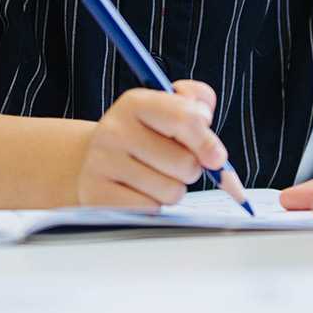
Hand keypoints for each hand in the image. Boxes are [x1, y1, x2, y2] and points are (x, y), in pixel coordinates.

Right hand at [76, 80, 227, 208]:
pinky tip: (138, 191)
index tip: (217, 158)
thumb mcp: (167, 106)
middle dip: (191, 168)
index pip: (185, 119)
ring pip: (172, 191)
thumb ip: (197, 103)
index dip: (208, 141)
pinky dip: (153, 205)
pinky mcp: (97, 195)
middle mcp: (115, 129)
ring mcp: (102, 163)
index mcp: (136, 102)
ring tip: (155, 176)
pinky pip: (151, 210)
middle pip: (186, 163)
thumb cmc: (144, 133)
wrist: (95, 157)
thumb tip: (212, 141)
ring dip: (173, 189)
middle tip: (174, 163)